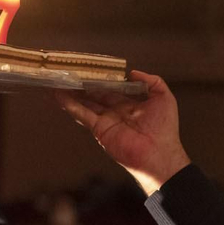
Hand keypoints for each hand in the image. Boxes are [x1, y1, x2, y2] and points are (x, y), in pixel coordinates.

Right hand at [57, 71, 189, 195]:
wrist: (159, 153)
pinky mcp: (99, 129)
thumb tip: (133, 73)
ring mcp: (106, 121)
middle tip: (69, 75)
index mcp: (129, 105)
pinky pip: (83, 115)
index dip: (101, 80)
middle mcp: (115, 112)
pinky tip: (59, 97)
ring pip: (85, 104)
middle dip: (82, 86)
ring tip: (58, 83)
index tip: (91, 71)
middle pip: (95, 96)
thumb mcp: (164, 97)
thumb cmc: (164, 128)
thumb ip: (152, 82)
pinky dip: (71, 106)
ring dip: (72, 95)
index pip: (112, 90)